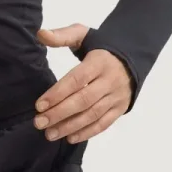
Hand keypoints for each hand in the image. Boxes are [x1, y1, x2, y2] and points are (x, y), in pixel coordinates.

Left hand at [34, 24, 132, 142]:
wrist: (132, 56)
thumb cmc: (100, 48)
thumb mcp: (84, 35)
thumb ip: (62, 36)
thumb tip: (40, 34)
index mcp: (100, 61)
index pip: (77, 80)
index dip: (57, 93)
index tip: (39, 105)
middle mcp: (110, 80)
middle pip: (83, 100)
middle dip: (59, 113)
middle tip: (39, 123)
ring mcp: (116, 96)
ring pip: (92, 115)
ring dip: (69, 126)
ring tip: (49, 134)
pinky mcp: (120, 108)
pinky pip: (103, 124)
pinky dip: (86, 133)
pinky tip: (69, 137)